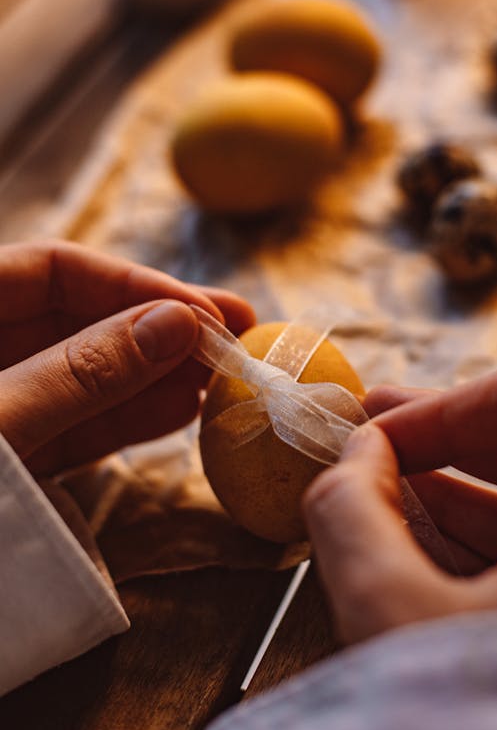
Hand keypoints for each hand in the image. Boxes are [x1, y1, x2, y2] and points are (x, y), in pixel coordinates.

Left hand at [0, 241, 253, 475]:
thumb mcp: (1, 419)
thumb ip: (83, 373)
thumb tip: (179, 324)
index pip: (54, 268)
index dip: (133, 284)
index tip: (205, 313)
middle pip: (77, 317)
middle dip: (158, 326)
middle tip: (240, 329)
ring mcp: (0, 405)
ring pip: (83, 374)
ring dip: (155, 374)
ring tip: (224, 374)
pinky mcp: (11, 461)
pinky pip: (72, 427)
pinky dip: (125, 420)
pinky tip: (181, 411)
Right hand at [304, 363, 496, 658]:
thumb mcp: (391, 608)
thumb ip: (353, 507)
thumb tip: (349, 459)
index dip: (447, 403)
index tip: (377, 434)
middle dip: (446, 445)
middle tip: (367, 444)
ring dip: (455, 500)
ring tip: (372, 500)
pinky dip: (484, 554)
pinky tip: (411, 550)